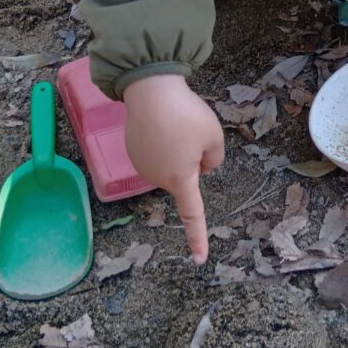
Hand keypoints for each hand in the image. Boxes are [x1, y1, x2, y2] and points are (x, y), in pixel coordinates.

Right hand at [123, 74, 223, 263]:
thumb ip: (214, 159)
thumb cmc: (185, 114)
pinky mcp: (133, 150)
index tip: (200, 259)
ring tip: (174, 123)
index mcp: (180, 179)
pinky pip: (158, 152)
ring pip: (172, 163)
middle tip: (192, 131)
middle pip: (186, 176)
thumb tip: (200, 167)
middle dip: (194, 160)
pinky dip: (162, 141)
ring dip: (178, 150)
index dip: (197, 236)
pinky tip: (160, 122)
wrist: (150, 89)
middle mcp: (158, 178)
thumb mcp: (214, 136)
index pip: (192, 214)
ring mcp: (142, 165)